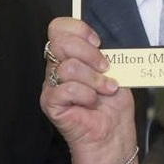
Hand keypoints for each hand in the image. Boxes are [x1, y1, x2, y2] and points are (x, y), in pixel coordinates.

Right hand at [40, 17, 139, 163]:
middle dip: (89, 53)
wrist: (113, 135)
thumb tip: (97, 40)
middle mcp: (57, 68)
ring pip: (67, 67)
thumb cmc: (113, 104)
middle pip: (58, 42)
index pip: (59, 28)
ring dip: (94, 79)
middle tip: (105, 68)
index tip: (98, 42)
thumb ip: (101, 52)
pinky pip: (65, 89)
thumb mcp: (114, 69)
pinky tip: (92, 103)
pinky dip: (86, 95)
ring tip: (106, 90)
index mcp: (70, 56)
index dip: (78, 29)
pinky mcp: (50, 104)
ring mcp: (51, 86)